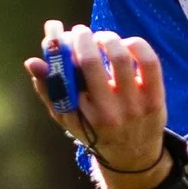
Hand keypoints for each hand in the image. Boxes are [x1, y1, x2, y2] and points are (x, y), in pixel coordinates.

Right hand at [22, 19, 170, 183]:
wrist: (132, 156)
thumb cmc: (94, 131)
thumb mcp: (67, 118)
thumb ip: (48, 91)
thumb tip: (32, 62)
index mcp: (83, 115)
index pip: (67, 75)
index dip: (61, 49)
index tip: (60, 38)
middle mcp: (108, 111)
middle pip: (91, 61)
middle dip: (81, 38)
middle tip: (79, 32)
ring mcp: (134, 105)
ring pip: (120, 57)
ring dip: (107, 38)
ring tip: (101, 38)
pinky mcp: (155, 99)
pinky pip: (149, 63)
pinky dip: (136, 45)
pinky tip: (127, 45)